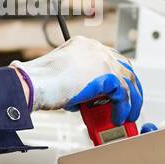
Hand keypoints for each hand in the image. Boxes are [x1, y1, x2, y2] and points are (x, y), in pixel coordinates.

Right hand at [11, 38, 141, 124]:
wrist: (34, 84)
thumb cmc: (40, 83)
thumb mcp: (66, 77)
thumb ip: (81, 82)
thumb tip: (90, 98)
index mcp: (84, 46)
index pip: (110, 57)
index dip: (118, 75)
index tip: (118, 90)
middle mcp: (95, 49)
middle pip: (125, 66)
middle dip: (130, 87)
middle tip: (129, 103)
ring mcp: (102, 59)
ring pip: (128, 80)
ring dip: (131, 100)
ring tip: (126, 115)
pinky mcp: (106, 74)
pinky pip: (123, 94)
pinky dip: (123, 108)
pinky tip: (117, 117)